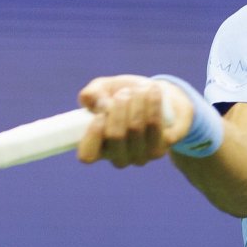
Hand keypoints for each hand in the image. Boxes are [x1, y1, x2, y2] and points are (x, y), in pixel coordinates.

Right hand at [75, 75, 192, 166]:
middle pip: (115, 136)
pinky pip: (155, 125)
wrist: (157, 98)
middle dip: (119, 108)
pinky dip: (153, 104)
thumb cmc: (123, 95)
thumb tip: (100, 105)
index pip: (87, 155)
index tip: (100, 114)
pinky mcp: (159, 150)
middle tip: (124, 92)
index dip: (92, 135)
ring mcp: (140, 157)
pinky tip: (152, 92)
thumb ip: (91, 94)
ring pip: (136, 128)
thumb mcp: (103, 89)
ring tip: (139, 89)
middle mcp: (117, 157)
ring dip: (137, 102)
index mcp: (97, 147)